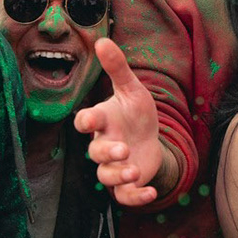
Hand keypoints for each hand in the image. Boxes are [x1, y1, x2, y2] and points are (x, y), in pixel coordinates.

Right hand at [74, 38, 164, 205]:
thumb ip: (117, 68)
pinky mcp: (128, 183)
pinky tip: (151, 193)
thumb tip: (102, 40)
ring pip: (106, 176)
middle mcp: (104, 145)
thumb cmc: (135, 113)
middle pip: (95, 153)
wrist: (151, 138)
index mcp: (103, 121)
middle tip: (122, 150)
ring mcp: (114, 166)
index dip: (86, 121)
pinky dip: (136, 197)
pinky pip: (124, 195)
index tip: (90, 120)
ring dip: (119, 175)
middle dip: (107, 153)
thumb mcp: (131, 89)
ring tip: (134, 170)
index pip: (86, 122)